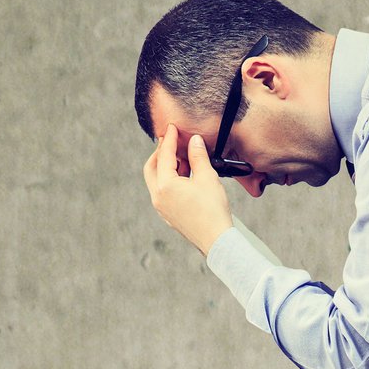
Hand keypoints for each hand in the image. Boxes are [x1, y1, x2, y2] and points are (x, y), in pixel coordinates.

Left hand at [142, 119, 236, 255]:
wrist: (216, 240)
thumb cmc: (213, 210)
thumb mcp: (207, 178)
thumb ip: (198, 157)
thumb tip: (194, 141)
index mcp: (165, 185)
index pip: (164, 155)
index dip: (169, 139)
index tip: (173, 128)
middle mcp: (158, 196)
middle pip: (151, 167)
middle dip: (160, 153)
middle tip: (171, 142)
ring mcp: (161, 207)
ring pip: (155, 180)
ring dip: (165, 167)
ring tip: (181, 159)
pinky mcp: (168, 214)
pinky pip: (162, 192)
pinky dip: (168, 180)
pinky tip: (183, 178)